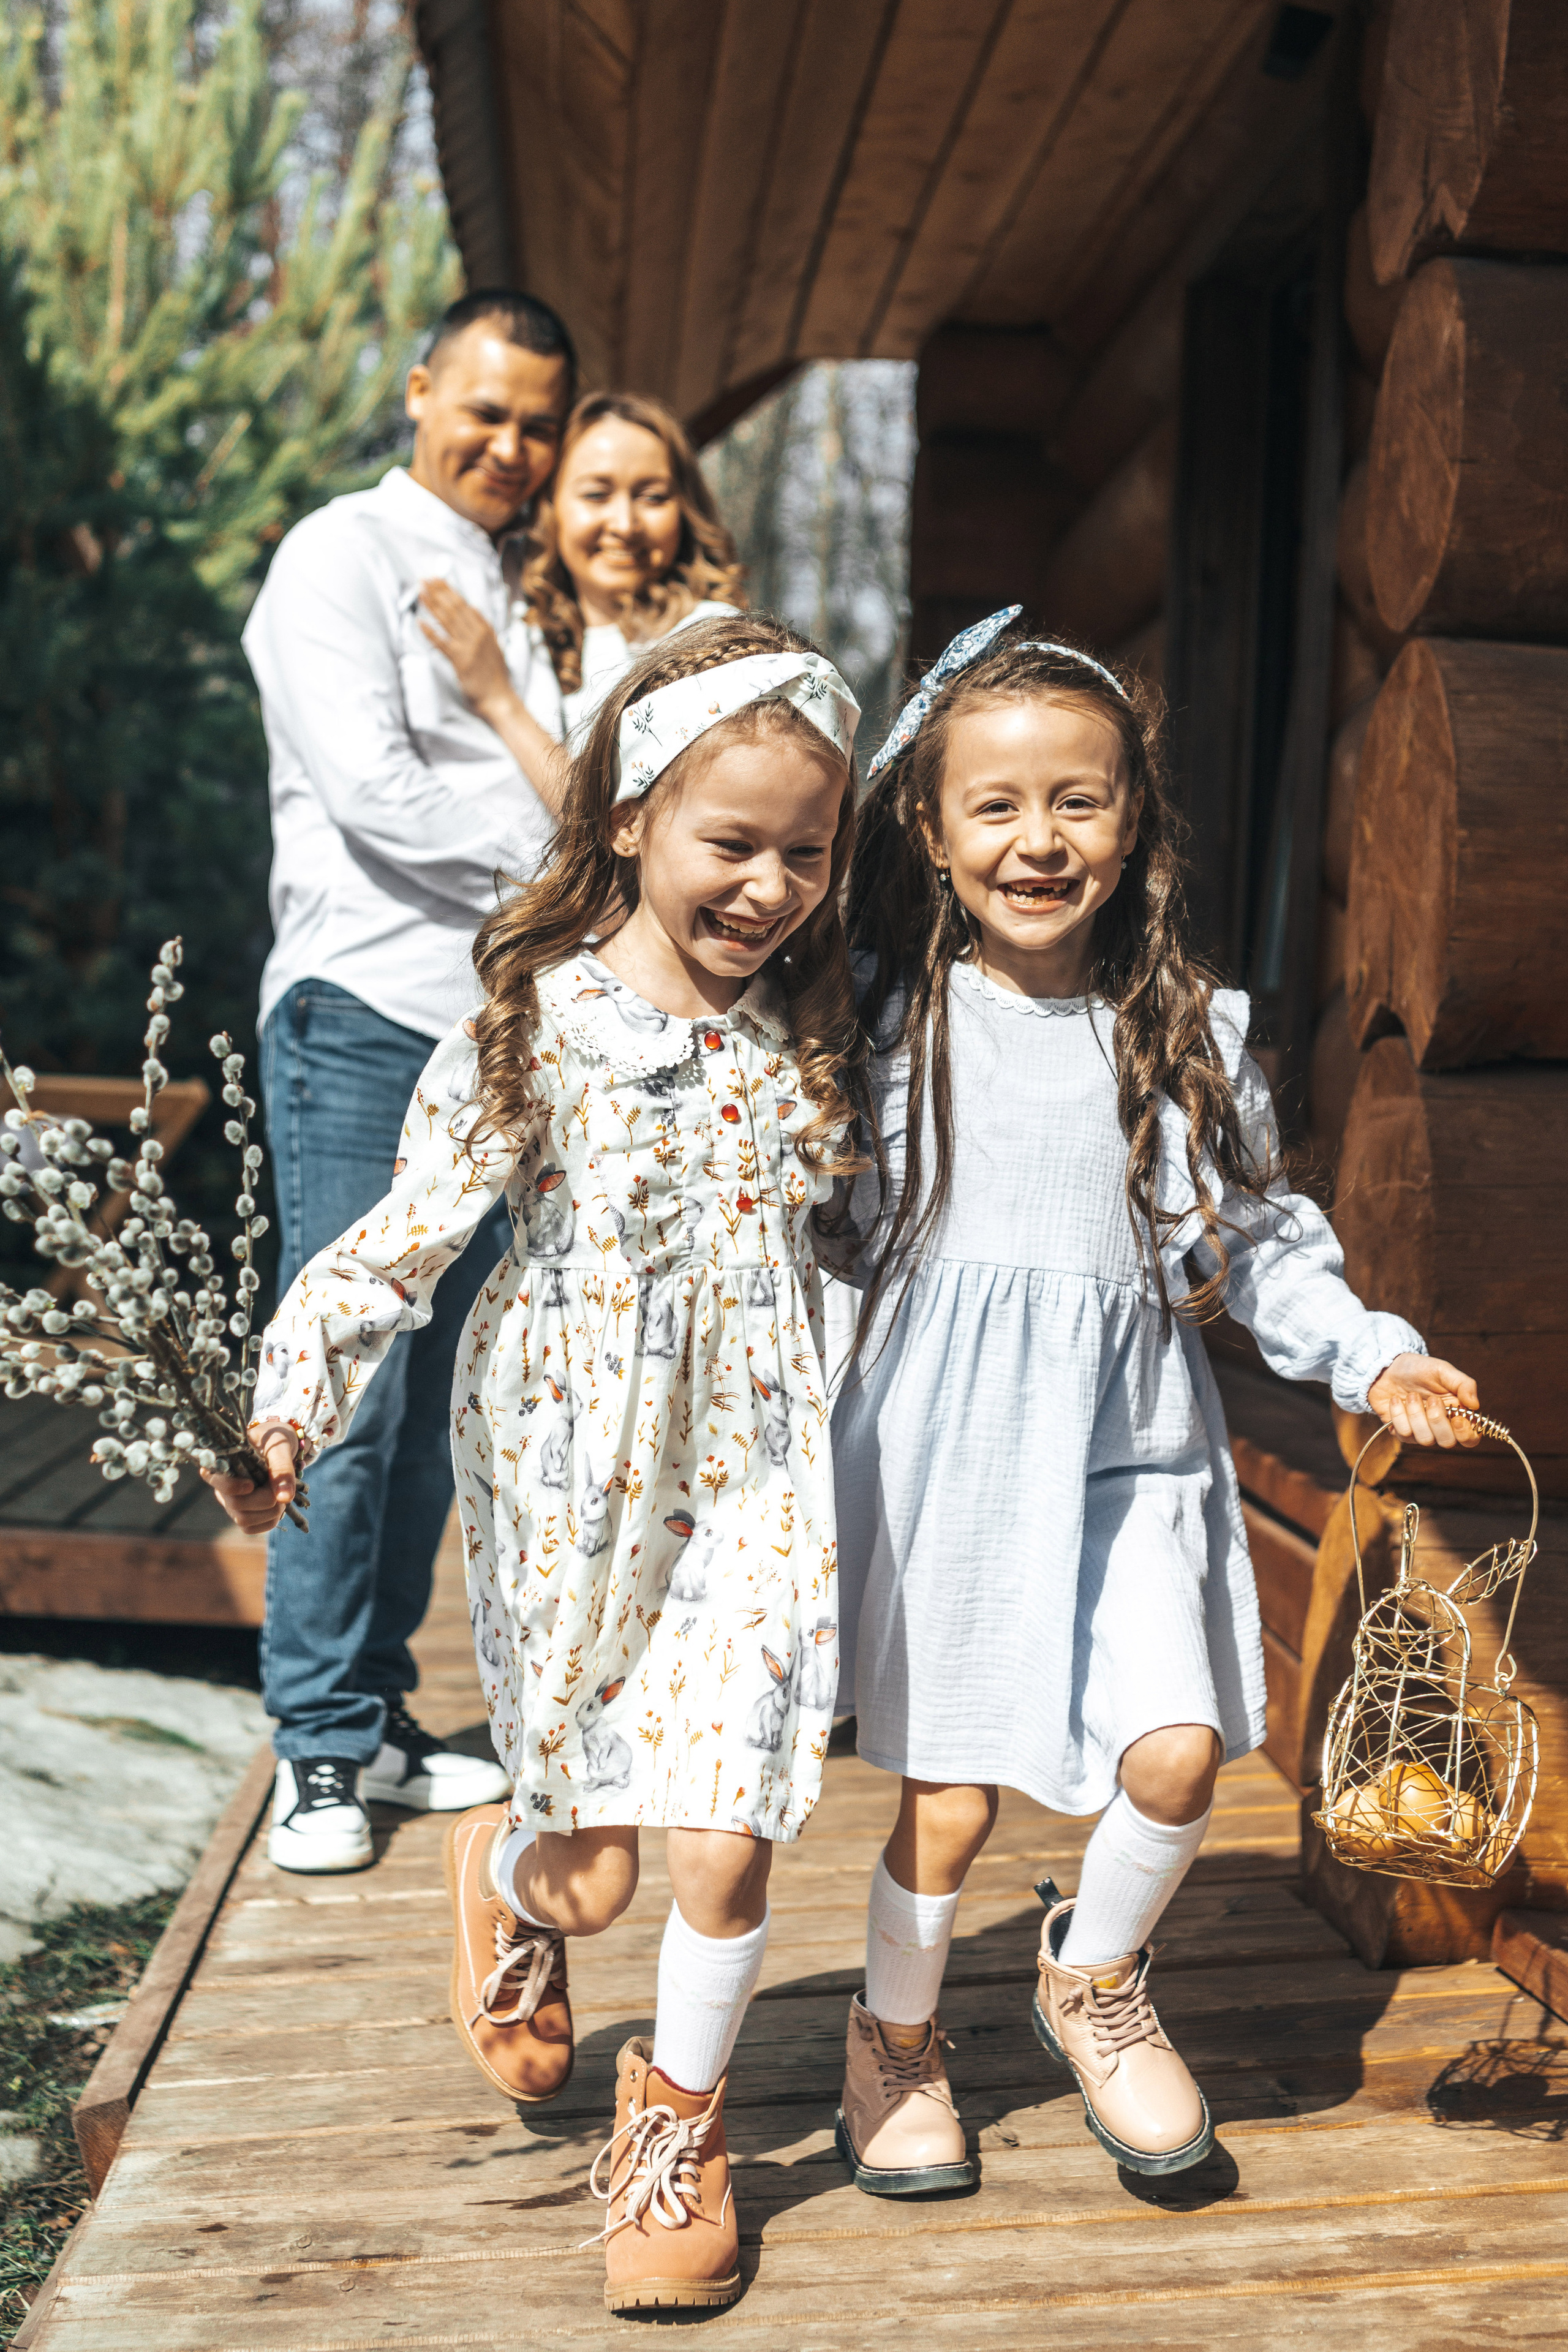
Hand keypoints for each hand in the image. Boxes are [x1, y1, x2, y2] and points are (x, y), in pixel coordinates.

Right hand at [202, 1427, 299, 1531]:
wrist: (279, 1445)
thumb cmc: (274, 1440)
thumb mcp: (279, 1447)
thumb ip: (282, 1469)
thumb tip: (284, 1498)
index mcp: (221, 1465)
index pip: (217, 1482)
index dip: (233, 1488)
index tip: (252, 1484)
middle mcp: (220, 1487)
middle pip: (236, 1505)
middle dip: (265, 1500)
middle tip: (280, 1487)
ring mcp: (230, 1503)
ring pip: (244, 1521)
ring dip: (270, 1512)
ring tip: (281, 1494)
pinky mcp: (241, 1514)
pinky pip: (252, 1529)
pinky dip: (270, 1520)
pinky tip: (277, 1505)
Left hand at [419, 578, 513, 715]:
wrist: (499, 697)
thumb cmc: (495, 675)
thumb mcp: (494, 646)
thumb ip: (483, 627)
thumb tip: (473, 608)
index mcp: (485, 629)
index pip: (463, 604)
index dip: (448, 590)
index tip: (436, 579)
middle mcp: (477, 634)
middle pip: (454, 607)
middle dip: (437, 591)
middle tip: (423, 579)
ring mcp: (469, 646)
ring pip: (447, 620)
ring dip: (432, 604)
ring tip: (420, 591)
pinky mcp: (460, 661)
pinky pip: (442, 642)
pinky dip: (430, 631)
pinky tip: (418, 622)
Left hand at [1366, 1353, 1481, 1448]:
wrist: (1388, 1368)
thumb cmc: (1419, 1369)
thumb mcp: (1443, 1370)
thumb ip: (1463, 1384)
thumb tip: (1475, 1405)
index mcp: (1457, 1413)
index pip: (1470, 1438)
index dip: (1466, 1434)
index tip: (1457, 1419)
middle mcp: (1440, 1426)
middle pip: (1447, 1442)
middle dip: (1437, 1420)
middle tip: (1432, 1399)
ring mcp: (1420, 1431)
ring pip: (1425, 1439)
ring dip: (1416, 1414)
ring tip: (1411, 1396)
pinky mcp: (1401, 1432)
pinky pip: (1403, 1433)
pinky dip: (1399, 1413)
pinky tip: (1396, 1400)